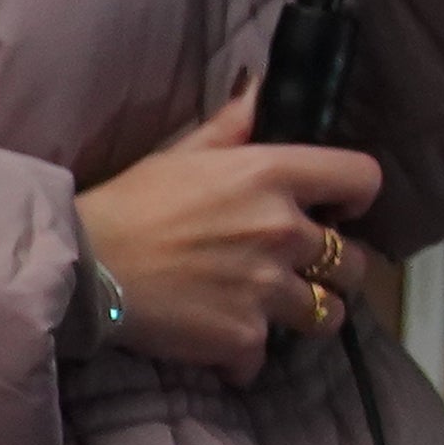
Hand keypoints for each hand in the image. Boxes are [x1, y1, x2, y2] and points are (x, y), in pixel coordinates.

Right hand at [81, 77, 385, 381]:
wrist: (80, 267)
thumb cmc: (127, 204)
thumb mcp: (181, 154)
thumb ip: (232, 127)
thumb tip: (258, 88)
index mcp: (272, 175)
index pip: (363, 179)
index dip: (356, 198)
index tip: (337, 211)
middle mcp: (282, 231)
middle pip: (354, 262)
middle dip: (332, 269)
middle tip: (298, 271)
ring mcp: (267, 289)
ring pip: (328, 314)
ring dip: (306, 315)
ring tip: (276, 312)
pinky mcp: (242, 337)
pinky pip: (264, 356)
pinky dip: (243, 356)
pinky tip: (220, 345)